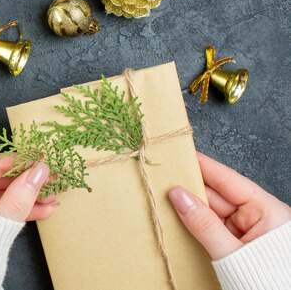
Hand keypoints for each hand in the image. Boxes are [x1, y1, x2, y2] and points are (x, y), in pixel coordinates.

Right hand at [169, 152, 290, 259]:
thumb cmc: (268, 281)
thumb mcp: (231, 252)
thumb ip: (203, 224)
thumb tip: (178, 195)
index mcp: (267, 210)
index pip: (228, 179)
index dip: (204, 166)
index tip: (180, 154)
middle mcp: (257, 216)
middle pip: (217, 194)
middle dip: (190, 187)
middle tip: (163, 177)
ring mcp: (247, 230)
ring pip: (212, 211)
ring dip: (189, 206)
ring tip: (164, 196)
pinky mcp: (237, 243)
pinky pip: (212, 226)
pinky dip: (195, 223)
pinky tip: (177, 217)